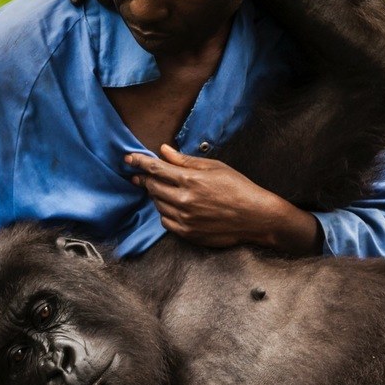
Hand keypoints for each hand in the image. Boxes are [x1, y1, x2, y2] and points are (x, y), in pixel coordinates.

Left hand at [125, 144, 320, 254]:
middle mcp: (184, 200)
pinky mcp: (187, 233)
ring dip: (156, 195)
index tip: (128, 159)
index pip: (155, 169)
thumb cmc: (238, 188)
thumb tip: (163, 151)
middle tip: (140, 175)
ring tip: (163, 189)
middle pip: (153, 187)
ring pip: (157, 204)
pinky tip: (174, 206)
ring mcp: (184, 219)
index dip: (139, 162)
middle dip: (145, 179)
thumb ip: (185, 160)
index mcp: (190, 179)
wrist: (256, 217)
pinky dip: (165, 212)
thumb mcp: (214, 167)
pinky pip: (165, 221)